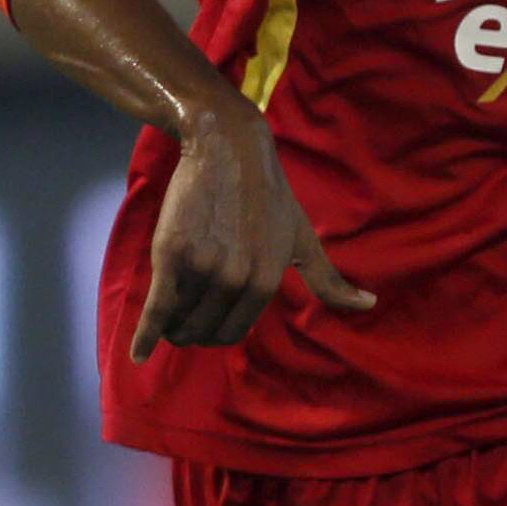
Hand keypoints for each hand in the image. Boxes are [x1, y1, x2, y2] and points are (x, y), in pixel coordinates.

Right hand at [132, 97, 374, 359]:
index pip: (232, 332)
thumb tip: (369, 304)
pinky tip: (137, 355)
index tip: (203, 325)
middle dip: (190, 332)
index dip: (214, 333)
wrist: (228, 150)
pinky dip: (145, 335)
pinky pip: (155, 308)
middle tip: (181, 321)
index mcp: (266, 281)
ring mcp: (201, 268)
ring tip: (166, 314)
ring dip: (170, 326)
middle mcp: (235, 280)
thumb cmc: (269, 195)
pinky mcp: (171, 255)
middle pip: (203, 331)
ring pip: (179, 320)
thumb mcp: (303, 239)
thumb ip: (329, 280)